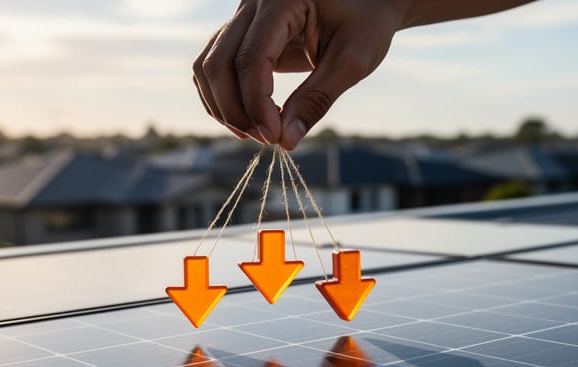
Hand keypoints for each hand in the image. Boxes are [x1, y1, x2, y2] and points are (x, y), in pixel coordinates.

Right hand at [192, 0, 400, 149]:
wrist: (369, 0)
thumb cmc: (367, 22)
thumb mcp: (352, 60)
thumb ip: (317, 99)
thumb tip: (285, 142)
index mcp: (280, 0)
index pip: (250, 59)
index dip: (256, 104)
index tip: (274, 136)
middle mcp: (252, 3)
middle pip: (217, 63)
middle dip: (234, 109)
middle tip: (267, 138)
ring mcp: (243, 17)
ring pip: (208, 66)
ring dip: (223, 106)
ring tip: (257, 133)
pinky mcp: (243, 34)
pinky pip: (216, 67)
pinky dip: (224, 98)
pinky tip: (250, 120)